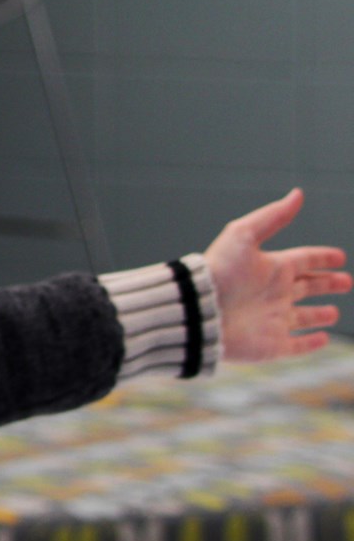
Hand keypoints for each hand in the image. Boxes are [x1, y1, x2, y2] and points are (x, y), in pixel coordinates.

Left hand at [205, 188, 348, 362]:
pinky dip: (311, 343)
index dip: (322, 258)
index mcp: (272, 268)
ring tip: (333, 313)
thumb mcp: (244, 236)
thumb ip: (272, 217)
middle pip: (308, 287)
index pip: (304, 260)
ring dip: (319, 315)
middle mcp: (274, 293)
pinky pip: (296, 346)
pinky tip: (322, 338)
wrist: (201, 310)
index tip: (339, 256)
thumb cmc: (221, 271)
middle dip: (328, 284)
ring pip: (303, 317)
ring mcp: (274, 320)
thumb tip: (297, 194)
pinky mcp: (272, 345)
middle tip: (347, 281)